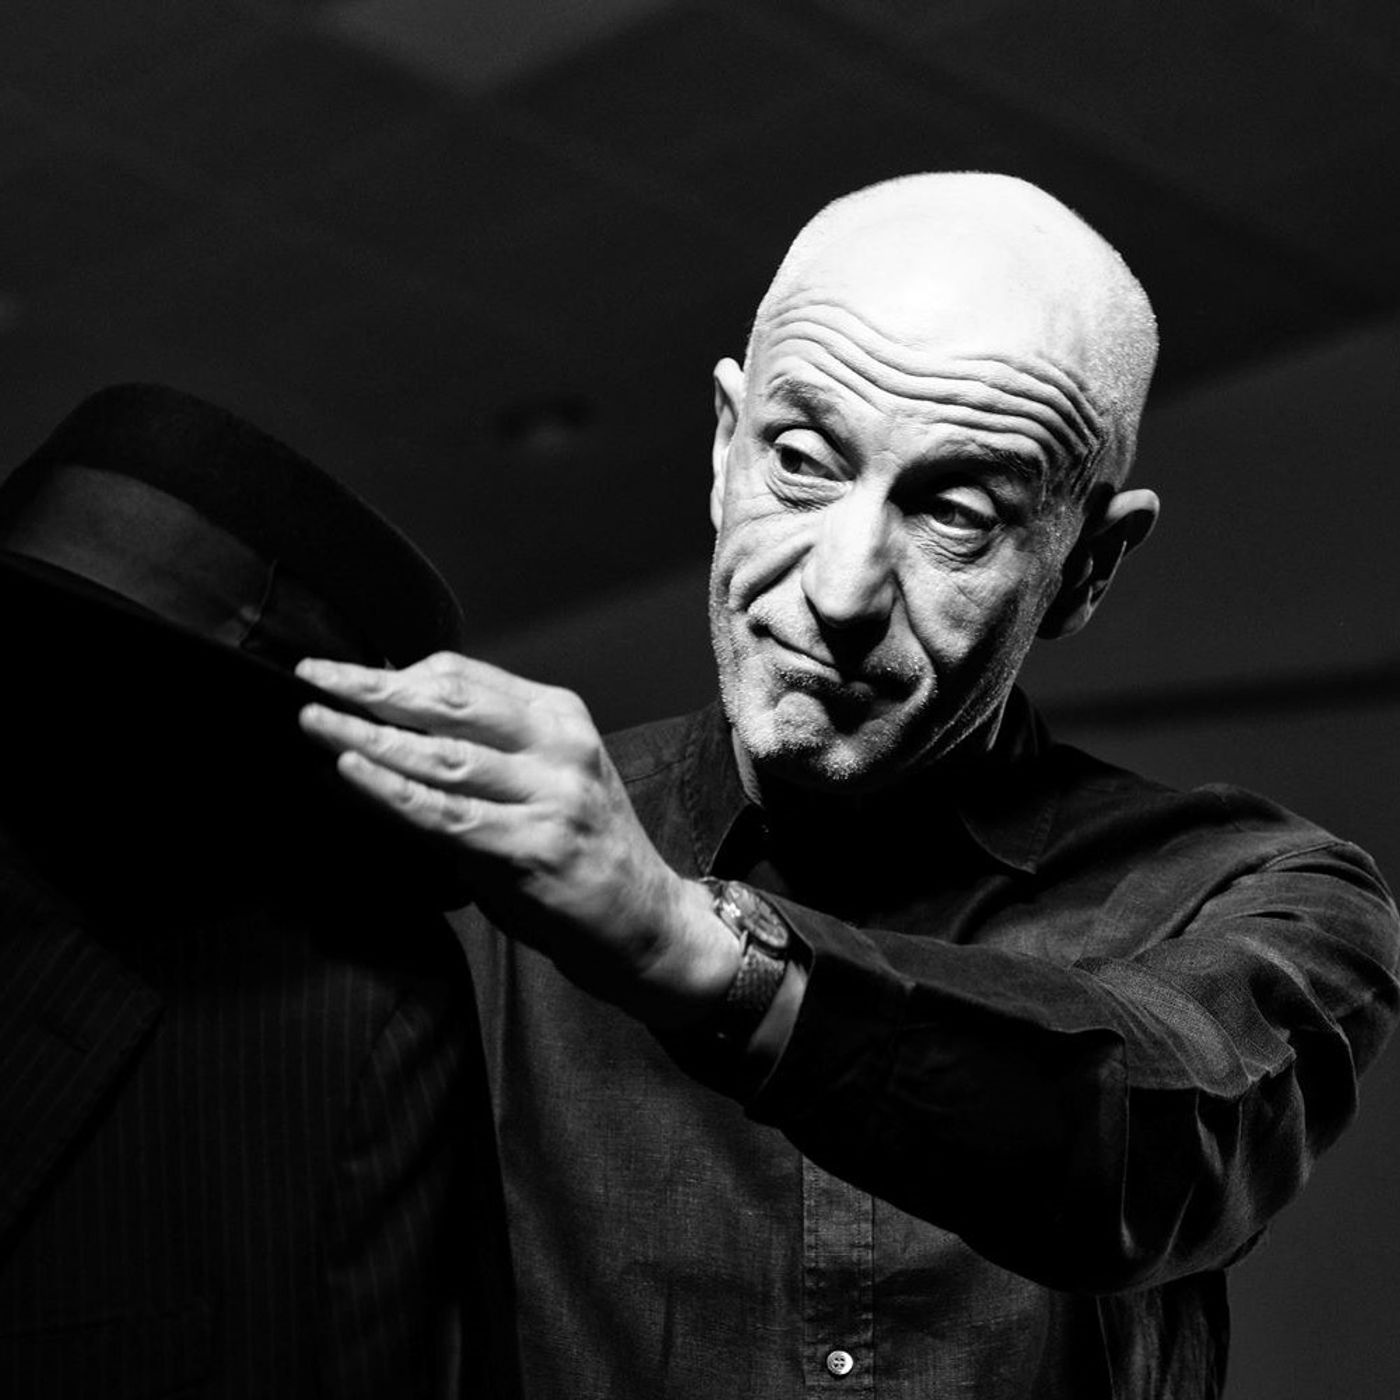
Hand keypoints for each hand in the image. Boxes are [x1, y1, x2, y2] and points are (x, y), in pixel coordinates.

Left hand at [296, 652, 737, 1025]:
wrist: (644, 921)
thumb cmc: (582, 849)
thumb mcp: (544, 780)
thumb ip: (478, 752)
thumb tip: (379, 730)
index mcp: (560, 717)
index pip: (466, 677)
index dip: (397, 672)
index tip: (340, 674)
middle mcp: (561, 747)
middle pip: (451, 703)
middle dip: (372, 687)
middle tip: (312, 677)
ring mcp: (553, 797)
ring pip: (443, 756)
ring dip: (368, 736)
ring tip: (314, 722)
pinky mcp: (536, 849)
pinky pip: (447, 816)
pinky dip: (393, 791)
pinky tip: (352, 772)